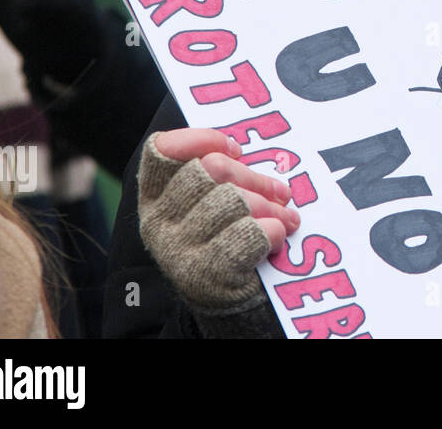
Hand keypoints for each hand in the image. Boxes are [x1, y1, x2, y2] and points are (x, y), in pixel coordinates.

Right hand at [138, 128, 299, 309]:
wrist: (224, 302)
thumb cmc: (222, 239)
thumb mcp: (210, 203)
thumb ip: (218, 176)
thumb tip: (243, 154)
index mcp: (155, 197)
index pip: (163, 151)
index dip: (201, 139)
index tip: (236, 149)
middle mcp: (158, 221)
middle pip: (212, 170)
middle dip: (255, 177)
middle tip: (281, 191)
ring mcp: (178, 249)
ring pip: (234, 201)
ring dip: (270, 206)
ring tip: (286, 216)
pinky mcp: (205, 273)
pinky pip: (249, 234)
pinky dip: (272, 230)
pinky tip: (277, 235)